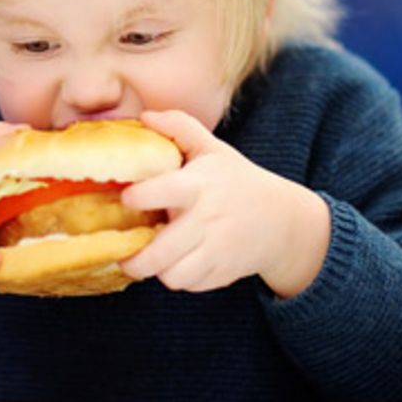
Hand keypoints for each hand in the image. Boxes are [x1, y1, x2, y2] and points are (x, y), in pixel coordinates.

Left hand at [119, 110, 330, 297]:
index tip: (125, 198)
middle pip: (162, 251)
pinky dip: (176, 277)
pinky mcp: (220, 273)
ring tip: (146, 258)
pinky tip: (173, 262)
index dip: (141, 196)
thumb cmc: (237, 181)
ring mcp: (215, 250)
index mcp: (200, 185)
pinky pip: (188, 285)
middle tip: (121, 251)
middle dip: (134, 259)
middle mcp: (207, 220)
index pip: (167, 190)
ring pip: (172, 275)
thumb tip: (145, 116)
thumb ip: (180, 127)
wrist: (281, 221)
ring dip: (155, 270)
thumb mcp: (213, 148)